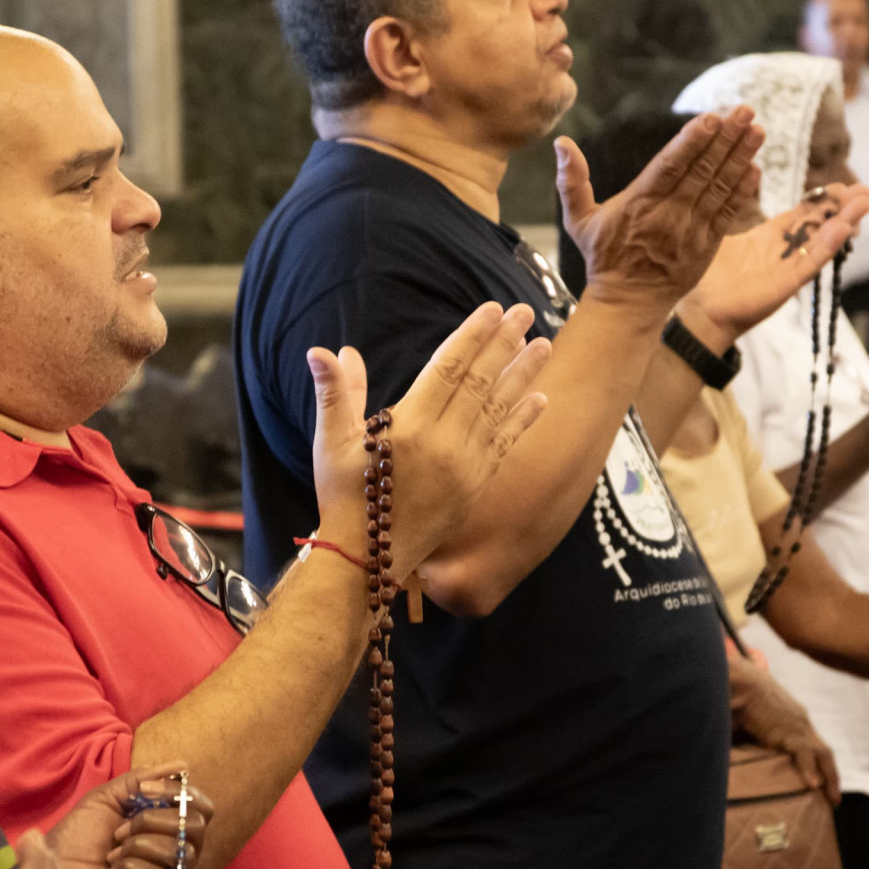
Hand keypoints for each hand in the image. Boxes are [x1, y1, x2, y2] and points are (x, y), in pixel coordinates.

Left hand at [51, 764, 212, 868]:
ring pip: (175, 853)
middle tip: (118, 832)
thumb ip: (142, 781)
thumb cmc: (75, 841)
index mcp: (171, 837)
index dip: (180, 794)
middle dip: (151, 821)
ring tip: (111, 858)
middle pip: (195, 829)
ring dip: (134, 847)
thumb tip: (182, 766)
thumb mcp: (108, 800)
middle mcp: (177, 866)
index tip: (144, 791)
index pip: (203, 811)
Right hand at [308, 302, 549, 578]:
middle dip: (504, 344)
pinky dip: (522, 419)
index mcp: (410, 428)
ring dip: (522, 375)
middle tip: (524, 312)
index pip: (448, 369)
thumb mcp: (330, 443)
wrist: (368, 558)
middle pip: (480, 382)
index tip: (492, 310)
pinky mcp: (475, 486)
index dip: (471, 337)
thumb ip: (335, 394)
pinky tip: (540, 398)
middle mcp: (444, 444)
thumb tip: (325, 351)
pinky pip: (505, 445)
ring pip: (499, 410)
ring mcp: (465, 466)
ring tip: (543, 344)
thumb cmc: (344, 498)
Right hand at [556, 107, 765, 318]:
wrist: (627, 303)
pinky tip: (754, 167)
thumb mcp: (579, 220)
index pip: (669, 167)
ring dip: (740, 157)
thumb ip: (572, 180)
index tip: (711, 118)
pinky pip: (727, 214)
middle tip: (745, 111)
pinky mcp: (706, 246)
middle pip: (701, 171)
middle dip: (725, 139)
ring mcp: (690, 231)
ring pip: (719, 188)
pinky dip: (742, 191)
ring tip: (757, 130)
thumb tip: (560, 143)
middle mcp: (667, 215)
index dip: (691, 142)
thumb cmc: (603, 257)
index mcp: (639, 204)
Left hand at [677, 185, 868, 347]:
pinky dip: (827, 247)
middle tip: (864, 190)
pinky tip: (843, 229)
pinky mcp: (786, 285)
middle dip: (842, 207)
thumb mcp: (724, 238)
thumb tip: (738, 180)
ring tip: (864, 203)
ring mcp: (788, 268)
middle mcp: (784, 252)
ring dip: (844, 221)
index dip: (823, 199)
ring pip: (822, 241)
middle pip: (819, 225)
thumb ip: (735, 210)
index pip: (804, 214)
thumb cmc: (707, 277)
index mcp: (770, 237)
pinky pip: (810, 263)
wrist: (700, 311)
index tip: (842, 184)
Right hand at [730, 652, 840, 803]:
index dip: (817, 761)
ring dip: (830, 778)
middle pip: (824, 751)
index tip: (820, 779)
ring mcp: (798, 727)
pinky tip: (813, 787)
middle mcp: (801, 722)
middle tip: (834, 798)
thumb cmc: (739, 694)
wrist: (741, 682)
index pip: (812, 742)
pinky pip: (804, 754)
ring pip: (822, 755)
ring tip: (832, 799)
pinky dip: (809, 770)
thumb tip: (735, 745)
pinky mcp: (789, 732)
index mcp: (792, 716)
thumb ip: (747, 732)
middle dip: (831, 774)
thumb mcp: (748, 716)